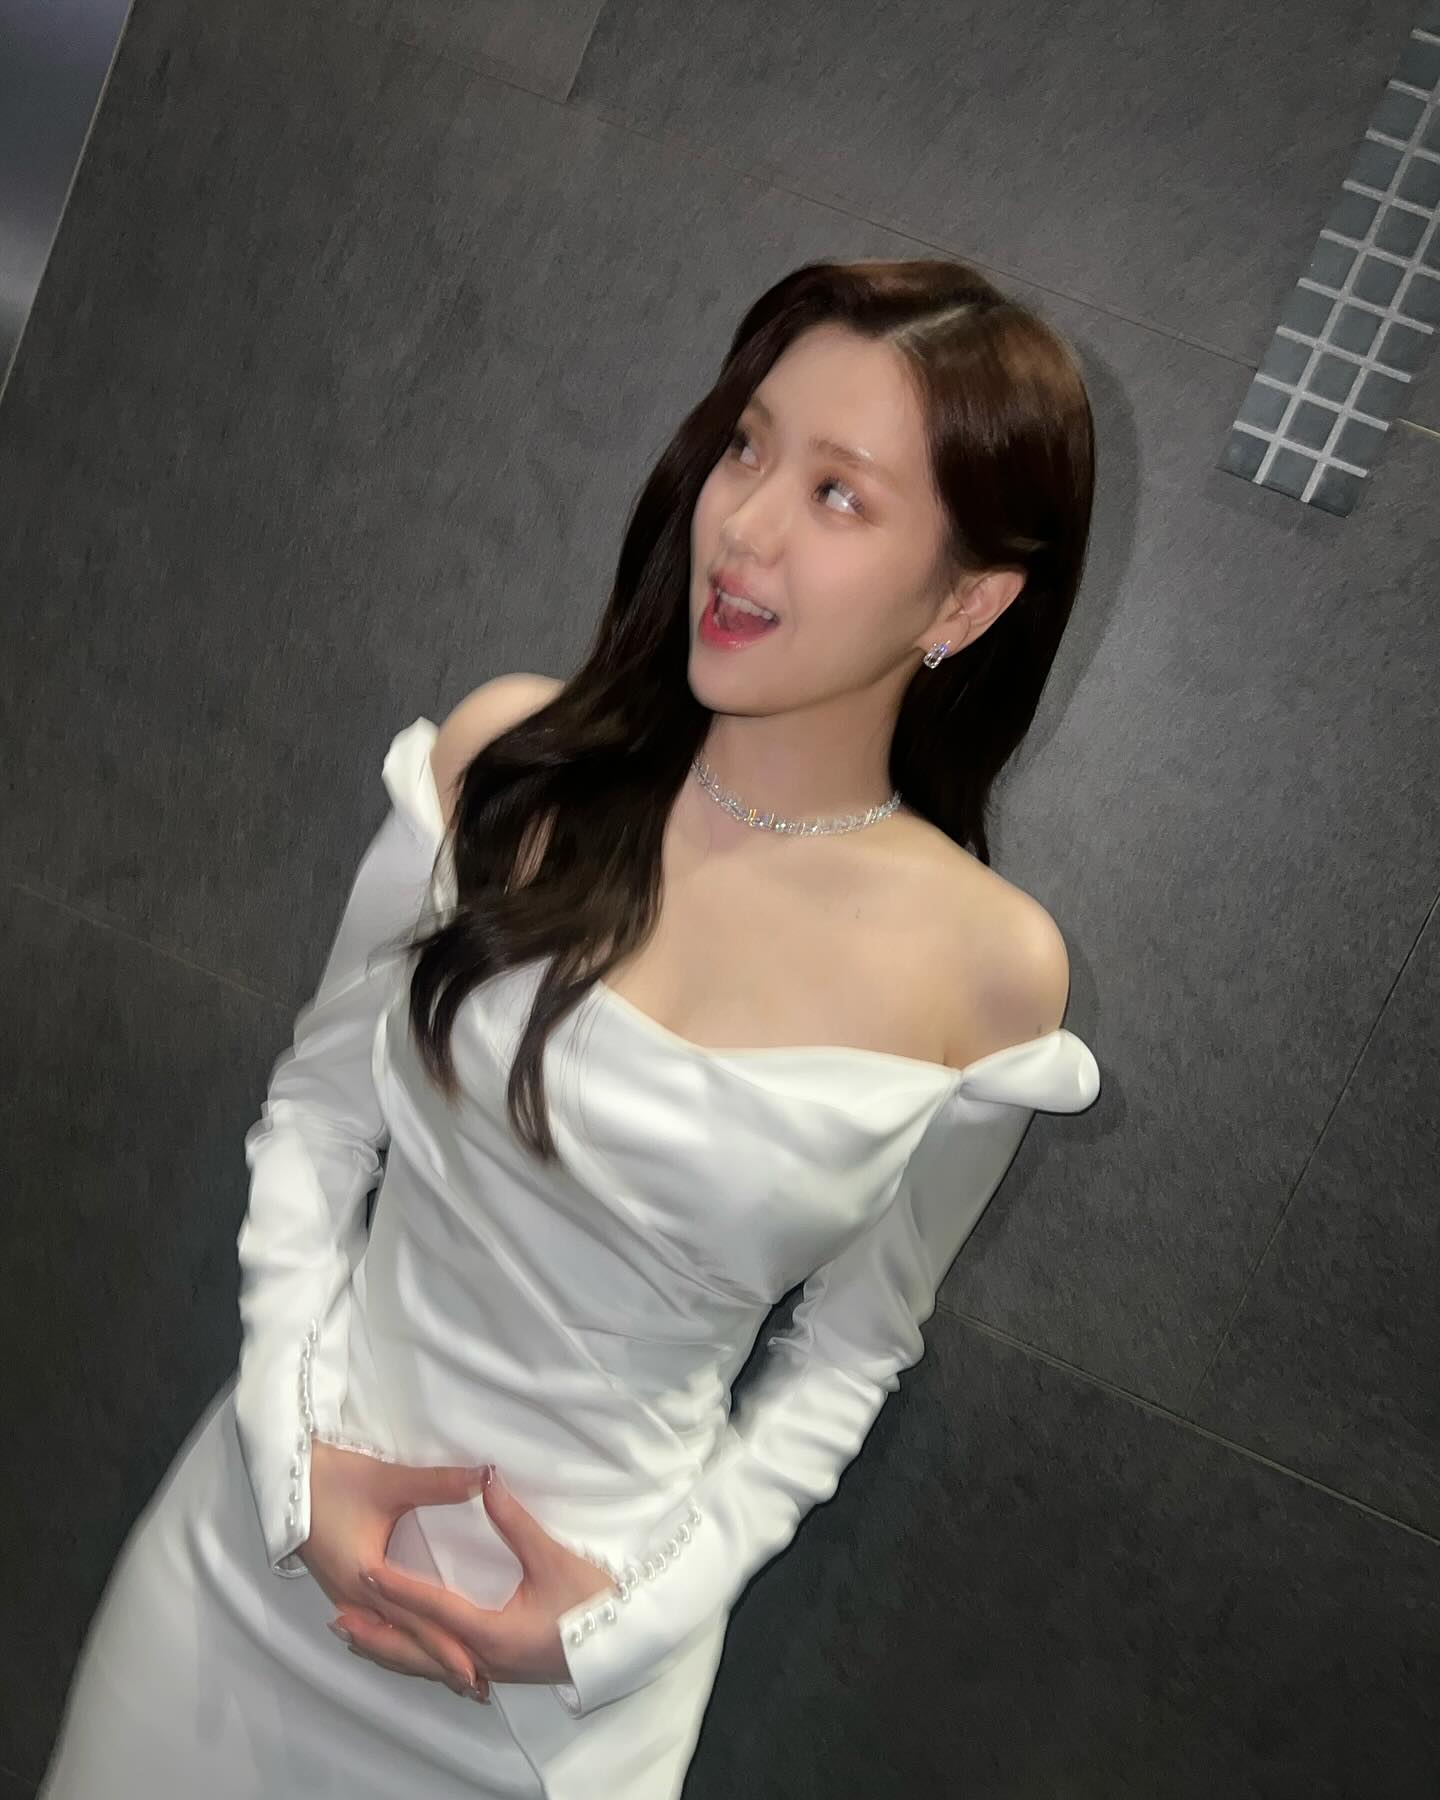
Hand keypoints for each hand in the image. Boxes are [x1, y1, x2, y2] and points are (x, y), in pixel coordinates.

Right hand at [300, 1439, 489, 1699]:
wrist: (289, 1480)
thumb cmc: (337, 1481)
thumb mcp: (390, 1481)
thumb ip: (440, 1483)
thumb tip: (486, 1476)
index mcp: (367, 1578)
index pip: (417, 1620)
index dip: (447, 1645)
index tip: (476, 1670)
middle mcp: (355, 1597)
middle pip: (404, 1639)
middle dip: (439, 1661)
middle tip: (476, 1687)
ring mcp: (345, 1596)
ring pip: (389, 1637)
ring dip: (420, 1654)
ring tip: (454, 1674)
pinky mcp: (342, 1588)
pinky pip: (376, 1625)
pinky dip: (400, 1639)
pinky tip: (413, 1645)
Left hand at [337, 1468, 619, 1692]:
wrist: (623, 1644)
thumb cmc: (591, 1604)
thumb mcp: (552, 1560)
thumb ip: (515, 1522)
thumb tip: (486, 1479)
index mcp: (490, 1635)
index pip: (431, 1607)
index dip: (396, 1588)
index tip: (364, 1571)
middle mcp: (482, 1658)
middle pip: (416, 1649)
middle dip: (376, 1633)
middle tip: (337, 1616)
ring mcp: (490, 1667)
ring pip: (427, 1663)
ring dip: (390, 1646)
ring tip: (355, 1631)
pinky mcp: (499, 1666)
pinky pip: (444, 1663)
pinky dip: (416, 1654)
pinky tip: (407, 1646)